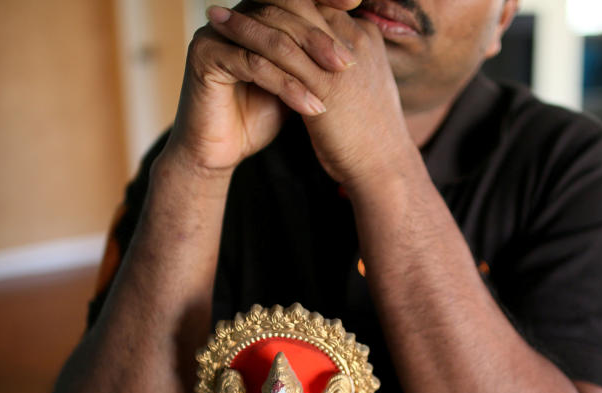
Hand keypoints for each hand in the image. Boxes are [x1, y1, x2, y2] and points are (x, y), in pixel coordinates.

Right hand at [161, 0, 361, 175]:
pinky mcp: (205, 55)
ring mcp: (216, 32)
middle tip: (348, 62)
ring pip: (271, 39)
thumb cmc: (260, 114)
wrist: (222, 149)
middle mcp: (235, 15)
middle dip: (319, 38)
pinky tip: (312, 105)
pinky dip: (287, 86)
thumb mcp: (296, 80)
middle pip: (283, 13)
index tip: (356, 7)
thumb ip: (314, 57)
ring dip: (307, 64)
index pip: (294, 0)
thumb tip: (357, 35)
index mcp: (256, 13)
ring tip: (336, 84)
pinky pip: (253, 65)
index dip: (324, 0)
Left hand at [201, 1, 414, 184]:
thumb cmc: (371, 135)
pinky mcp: (326, 85)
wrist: (385, 167)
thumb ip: (342, 65)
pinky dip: (248, 44)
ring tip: (216, 18)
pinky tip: (226, 44)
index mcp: (364, 37)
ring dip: (247, 19)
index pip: (317, 4)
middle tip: (232, 0)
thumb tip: (317, 60)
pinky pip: (280, 54)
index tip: (257, 5)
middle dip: (265, 1)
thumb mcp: (361, 88)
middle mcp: (355, 39)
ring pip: (286, 24)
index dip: (284, 2)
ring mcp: (341, 60)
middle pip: (301, 3)